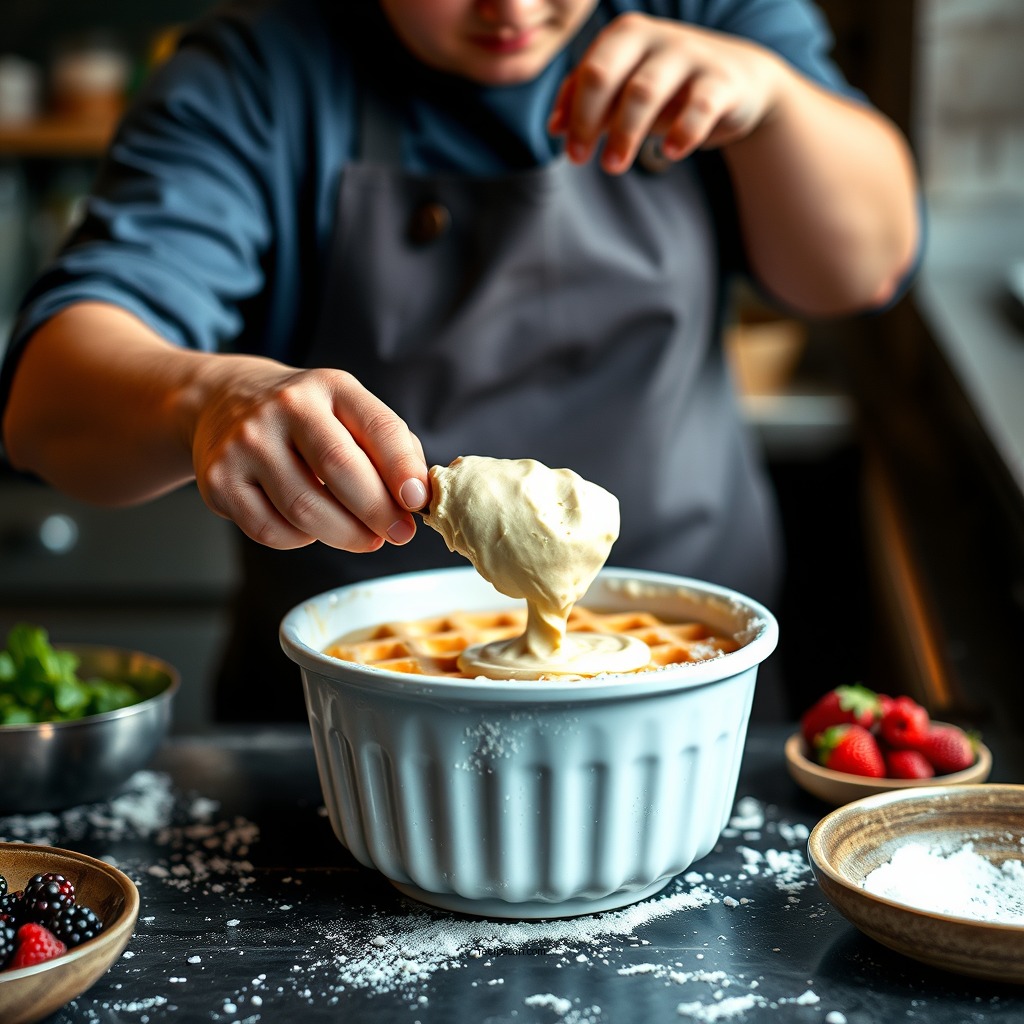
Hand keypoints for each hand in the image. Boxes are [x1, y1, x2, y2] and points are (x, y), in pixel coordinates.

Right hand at [189, 357, 428, 550]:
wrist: (222, 401)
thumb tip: (418, 497)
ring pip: (305, 510)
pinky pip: (272, 531)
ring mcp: (245, 444)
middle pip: (340, 470)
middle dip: (378, 512)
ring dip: (345, 535)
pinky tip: (311, 527)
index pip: (377, 426)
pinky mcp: (219, 481)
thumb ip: (389, 446)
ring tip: (364, 537)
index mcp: (329, 387)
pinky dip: (301, 540)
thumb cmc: (305, 417)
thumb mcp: (348, 410)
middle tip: (399, 533)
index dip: (403, 468)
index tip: (418, 501)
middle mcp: (284, 407)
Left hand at [548, 13, 782, 173]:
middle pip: (606, 75)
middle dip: (588, 121)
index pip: (588, 72)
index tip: (571, 153)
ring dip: (624, 133)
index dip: (574, 114)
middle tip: (579, 161)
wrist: (739, 81)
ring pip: (645, 91)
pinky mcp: (722, 80)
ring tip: (613, 167)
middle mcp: (655, 37)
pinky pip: (699, 106)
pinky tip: (669, 152)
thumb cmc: (670, 88)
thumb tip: (554, 128)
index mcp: (625, 35)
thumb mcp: (626, 90)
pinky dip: (682, 131)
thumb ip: (588, 102)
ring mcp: (690, 55)